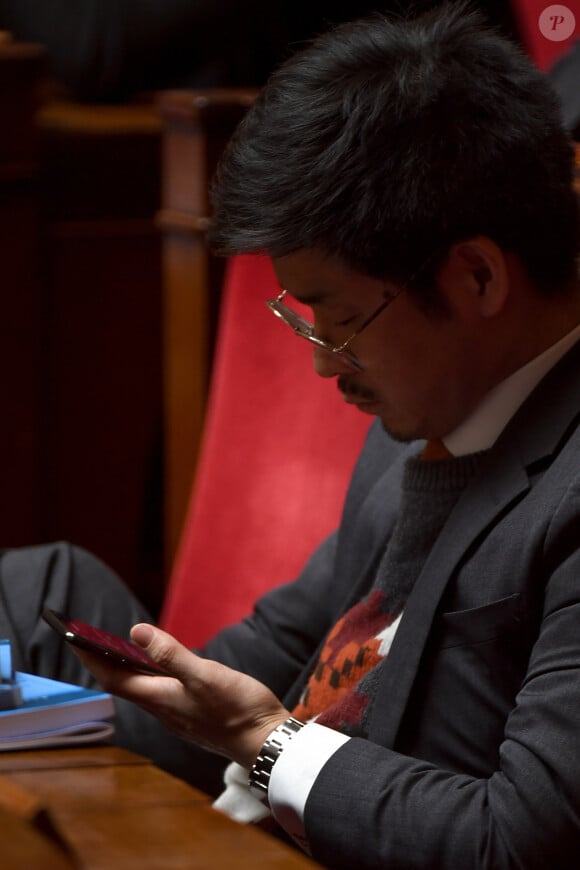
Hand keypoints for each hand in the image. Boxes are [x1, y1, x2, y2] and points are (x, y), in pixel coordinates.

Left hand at [74, 624, 290, 767]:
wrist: (266, 743)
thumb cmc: (238, 708)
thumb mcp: (204, 674)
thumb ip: (170, 654)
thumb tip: (135, 631)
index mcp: (161, 699)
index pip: (114, 678)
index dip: (92, 658)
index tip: (73, 638)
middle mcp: (164, 710)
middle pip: (124, 685)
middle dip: (103, 662)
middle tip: (88, 639)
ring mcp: (178, 716)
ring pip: (142, 691)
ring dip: (125, 670)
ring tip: (116, 649)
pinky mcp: (194, 716)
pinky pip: (160, 695)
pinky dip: (149, 678)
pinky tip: (159, 669)